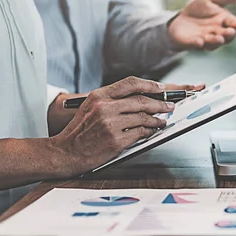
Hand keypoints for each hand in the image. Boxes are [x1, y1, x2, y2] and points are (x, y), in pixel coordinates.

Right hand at [51, 76, 174, 174]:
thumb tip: (140, 98)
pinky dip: (150, 132)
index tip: (161, 88)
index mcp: (99, 95)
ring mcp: (111, 124)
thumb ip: (113, 100)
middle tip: (169, 106)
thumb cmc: (80, 131)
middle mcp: (105, 107)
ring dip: (157, 120)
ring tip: (162, 121)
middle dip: (160, 103)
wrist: (66, 152)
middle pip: (142, 100)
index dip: (150, 85)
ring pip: (144, 117)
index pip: (131, 83)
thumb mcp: (91, 107)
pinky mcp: (116, 140)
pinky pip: (141, 133)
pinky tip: (152, 132)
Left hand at [168, 0, 235, 50]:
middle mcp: (218, 33)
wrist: (180, 19)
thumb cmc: (199, 10)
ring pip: (214, 43)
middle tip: (230, 32)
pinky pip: (196, 45)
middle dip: (229, 35)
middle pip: (228, 36)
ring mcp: (206, 40)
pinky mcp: (192, 43)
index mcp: (226, 22)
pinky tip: (199, 41)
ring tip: (219, 38)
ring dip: (216, 41)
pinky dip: (197, 44)